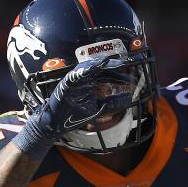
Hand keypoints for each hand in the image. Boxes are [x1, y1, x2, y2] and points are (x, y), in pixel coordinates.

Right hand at [12, 58, 132, 159]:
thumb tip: (129, 97)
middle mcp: (83, 80)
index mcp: (90, 83)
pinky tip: (92, 68)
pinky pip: (74, 75)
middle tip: (125, 64)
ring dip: (98, 64)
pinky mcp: (65, 85)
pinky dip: (83, 71)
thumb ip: (113, 103)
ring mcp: (73, 81)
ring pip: (87, 67)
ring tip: (110, 62)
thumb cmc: (74, 115)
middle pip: (99, 68)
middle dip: (112, 65)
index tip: (131, 80)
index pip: (107, 76)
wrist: (56, 124)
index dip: (119, 77)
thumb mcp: (99, 108)